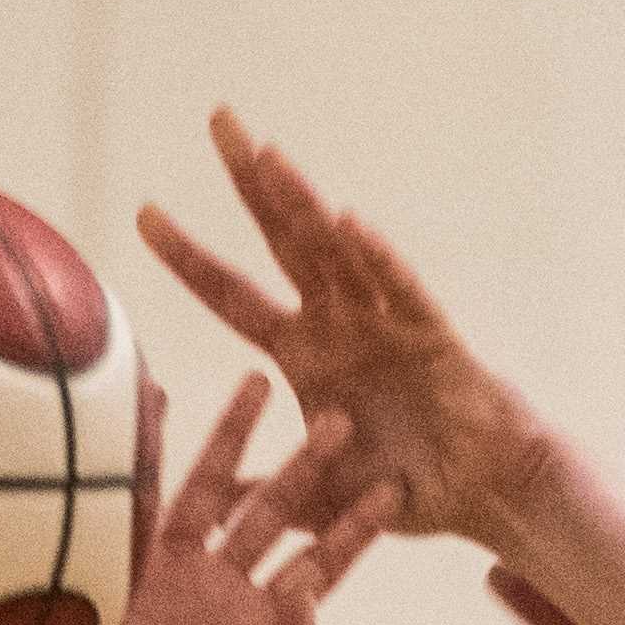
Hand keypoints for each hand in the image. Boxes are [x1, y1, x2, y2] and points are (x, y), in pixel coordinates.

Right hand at [0, 369, 395, 624]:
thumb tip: (311, 591)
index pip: (319, 566)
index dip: (355, 530)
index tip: (393, 489)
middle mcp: (226, 587)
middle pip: (276, 514)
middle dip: (309, 467)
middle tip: (343, 416)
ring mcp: (179, 567)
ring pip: (216, 488)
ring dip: (237, 436)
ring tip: (259, 381)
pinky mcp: (130, 557)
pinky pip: (144, 488)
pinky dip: (148, 442)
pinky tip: (159, 394)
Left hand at [140, 111, 556, 549]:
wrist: (481, 494)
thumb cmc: (405, 488)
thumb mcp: (316, 495)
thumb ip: (262, 491)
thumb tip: (200, 507)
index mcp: (304, 353)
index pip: (231, 295)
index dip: (189, 258)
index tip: (144, 214)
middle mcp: (339, 322)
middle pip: (282, 239)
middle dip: (250, 181)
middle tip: (219, 117)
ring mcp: (384, 321)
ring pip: (335, 251)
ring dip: (302, 205)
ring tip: (268, 157)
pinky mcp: (431, 336)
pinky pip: (401, 291)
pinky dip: (377, 259)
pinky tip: (350, 224)